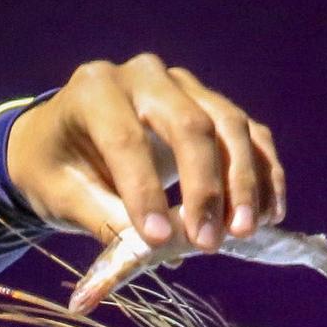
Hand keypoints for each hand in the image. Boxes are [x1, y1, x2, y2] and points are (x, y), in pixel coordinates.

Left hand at [4, 56, 285, 250]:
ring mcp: (185, 85)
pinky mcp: (213, 105)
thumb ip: (104, 219)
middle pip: (191, 124)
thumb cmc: (56, 168)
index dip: (144, 191)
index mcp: (95, 91)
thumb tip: (154, 250)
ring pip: (230, 126)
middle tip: (208, 243)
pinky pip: (249, 134)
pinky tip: (270, 213)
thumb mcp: (61, 195)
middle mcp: (145, 75)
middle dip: (204, 188)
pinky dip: (263, 173)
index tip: (157, 241)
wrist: (66, 139)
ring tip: (245, 232)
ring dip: (244, 182)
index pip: (127, 139)